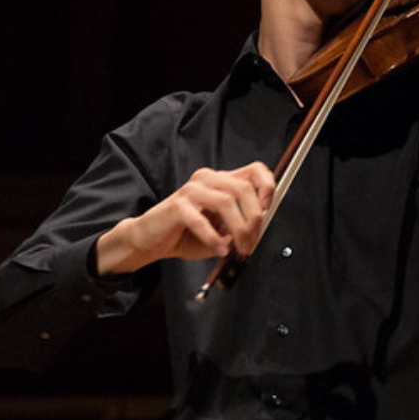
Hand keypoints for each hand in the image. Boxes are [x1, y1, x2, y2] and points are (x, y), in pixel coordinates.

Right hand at [94, 163, 275, 274]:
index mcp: (221, 181)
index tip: (268, 208)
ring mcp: (191, 190)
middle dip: (254, 219)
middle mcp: (207, 180)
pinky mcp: (177, 206)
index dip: (267, 187)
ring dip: (239, 229)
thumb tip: (257, 230)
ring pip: (227, 201)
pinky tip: (219, 249)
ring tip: (238, 248)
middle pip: (244, 188)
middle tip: (252, 242)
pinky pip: (202, 220)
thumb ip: (239, 226)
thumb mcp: (220, 229)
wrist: (149, 240)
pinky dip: (214, 238)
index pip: (254, 170)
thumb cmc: (185, 234)